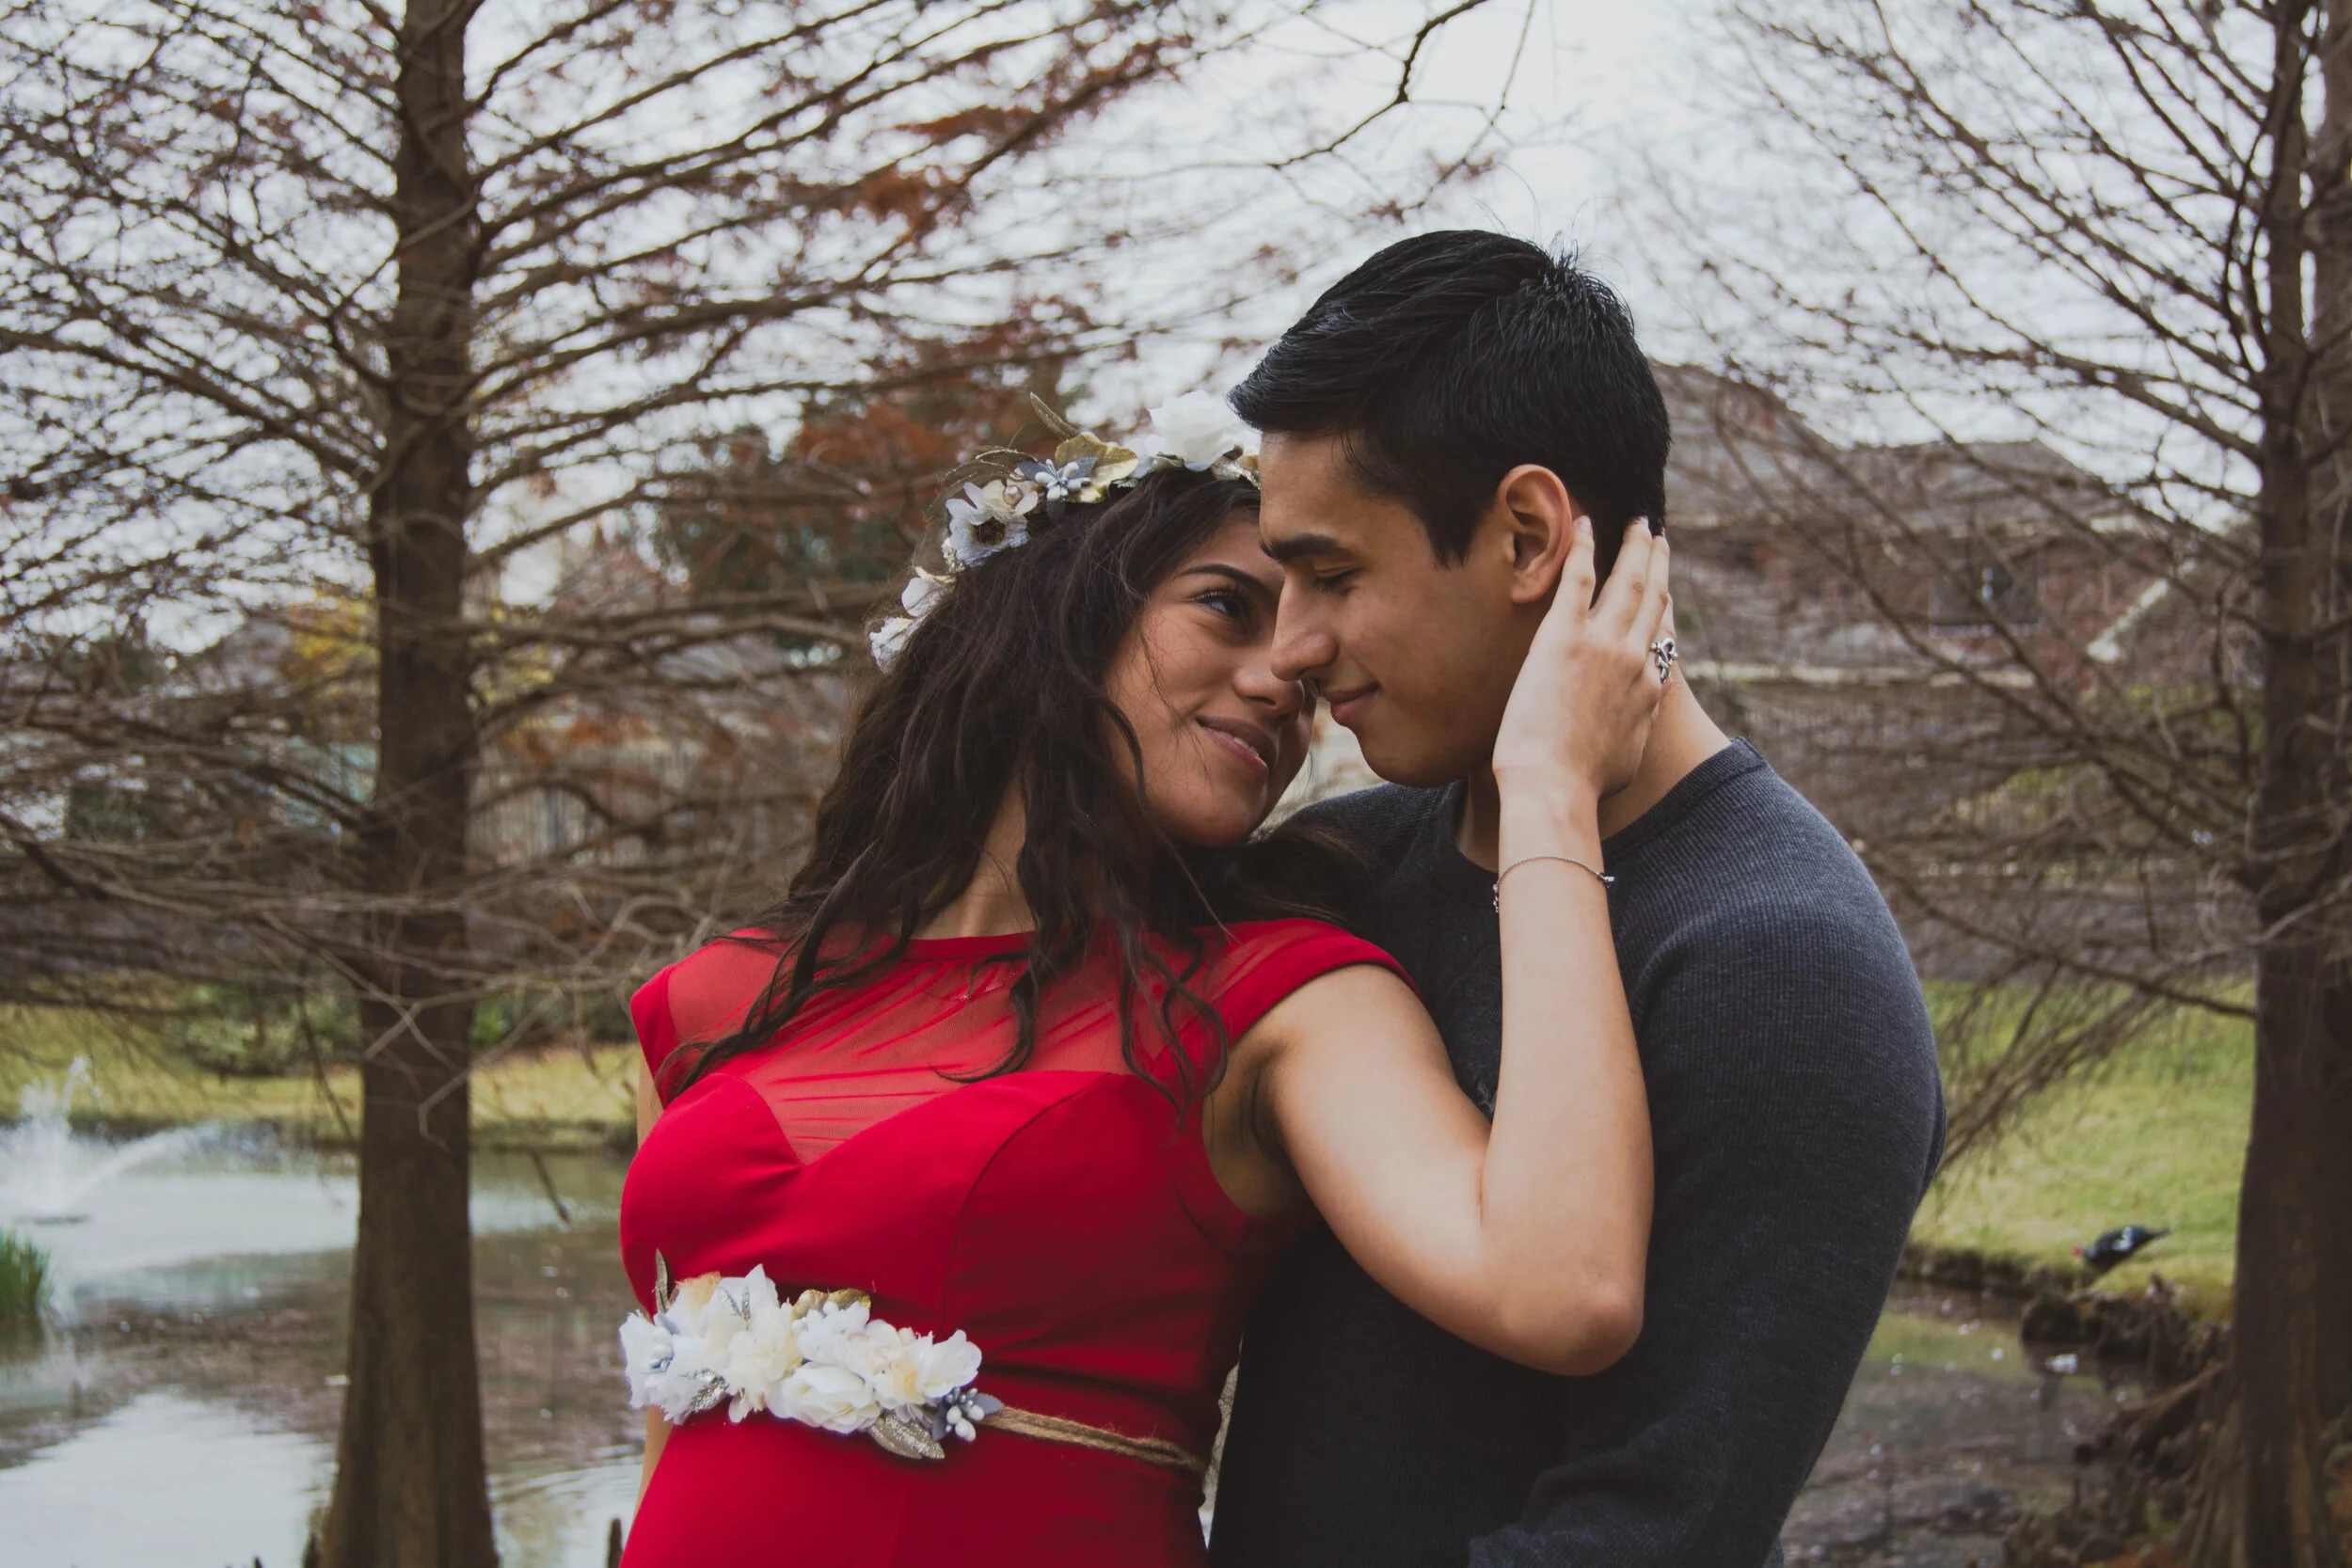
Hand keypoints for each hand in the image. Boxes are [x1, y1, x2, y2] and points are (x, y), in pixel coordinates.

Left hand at [1490, 517, 1672, 803]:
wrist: (1554, 787)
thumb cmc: (1583, 785)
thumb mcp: (1628, 758)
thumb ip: (1640, 726)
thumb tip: (1647, 710)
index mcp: (1648, 687)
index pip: (1662, 633)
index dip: (1664, 604)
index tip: (1664, 585)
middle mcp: (1634, 658)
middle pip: (1654, 598)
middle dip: (1658, 563)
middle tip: (1659, 537)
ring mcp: (1602, 644)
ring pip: (1628, 581)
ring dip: (1636, 548)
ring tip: (1640, 524)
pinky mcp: (1564, 636)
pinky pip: (1578, 579)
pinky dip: (1585, 548)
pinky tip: (1585, 523)